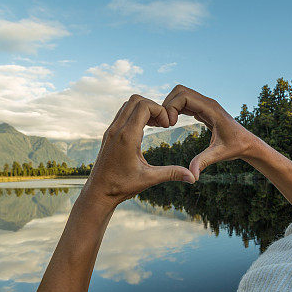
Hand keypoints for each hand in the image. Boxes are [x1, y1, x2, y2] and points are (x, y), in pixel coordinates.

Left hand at [81, 95, 195, 207]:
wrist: (98, 192)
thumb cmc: (122, 186)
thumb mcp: (149, 179)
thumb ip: (172, 174)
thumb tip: (193, 177)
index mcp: (127, 137)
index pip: (144, 106)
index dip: (160, 111)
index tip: (167, 126)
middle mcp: (117, 129)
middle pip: (136, 100)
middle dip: (153, 107)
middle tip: (163, 124)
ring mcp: (111, 130)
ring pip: (128, 105)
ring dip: (144, 110)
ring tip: (156, 125)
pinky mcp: (109, 134)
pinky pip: (123, 114)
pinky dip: (136, 116)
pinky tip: (145, 130)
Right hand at [161, 85, 256, 180]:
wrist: (247, 143)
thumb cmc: (236, 147)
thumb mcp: (219, 154)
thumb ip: (204, 162)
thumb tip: (192, 176)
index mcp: (211, 109)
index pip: (184, 96)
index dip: (172, 107)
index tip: (169, 125)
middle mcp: (208, 103)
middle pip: (180, 91)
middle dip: (168, 104)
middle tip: (165, 123)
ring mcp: (206, 105)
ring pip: (182, 95)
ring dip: (171, 106)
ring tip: (167, 124)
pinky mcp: (204, 110)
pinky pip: (186, 103)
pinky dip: (176, 109)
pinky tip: (173, 123)